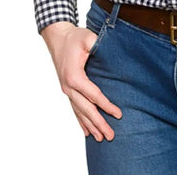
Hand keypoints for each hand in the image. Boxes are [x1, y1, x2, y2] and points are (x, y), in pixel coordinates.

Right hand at [41, 21, 121, 141]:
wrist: (58, 38)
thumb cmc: (74, 37)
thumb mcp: (87, 37)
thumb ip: (97, 44)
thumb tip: (110, 50)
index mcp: (74, 76)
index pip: (94, 95)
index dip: (106, 106)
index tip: (118, 114)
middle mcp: (69, 86)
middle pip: (86, 109)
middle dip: (99, 123)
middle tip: (110, 136)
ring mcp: (67, 90)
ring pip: (80, 112)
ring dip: (90, 126)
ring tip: (101, 138)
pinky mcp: (67, 89)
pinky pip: (75, 108)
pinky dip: (81, 121)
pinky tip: (86, 131)